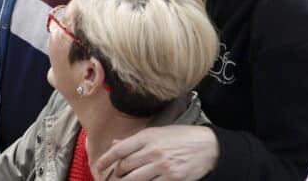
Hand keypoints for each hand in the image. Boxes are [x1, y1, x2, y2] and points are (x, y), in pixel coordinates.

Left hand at [95, 125, 218, 180]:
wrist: (208, 147)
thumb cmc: (183, 137)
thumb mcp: (160, 132)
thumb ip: (137, 140)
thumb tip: (115, 144)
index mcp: (149, 136)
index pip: (120, 149)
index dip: (106, 159)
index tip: (99, 166)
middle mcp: (153, 151)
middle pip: (124, 166)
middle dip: (117, 173)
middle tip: (115, 176)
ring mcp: (162, 166)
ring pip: (134, 179)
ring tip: (125, 180)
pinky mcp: (172, 178)